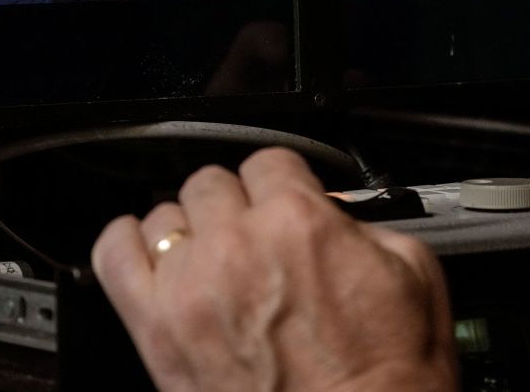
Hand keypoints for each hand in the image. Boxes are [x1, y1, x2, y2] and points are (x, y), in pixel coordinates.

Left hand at [91, 148, 457, 391]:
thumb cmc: (388, 380)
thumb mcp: (414, 276)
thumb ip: (366, 226)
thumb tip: (338, 215)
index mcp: (300, 222)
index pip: (270, 161)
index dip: (284, 182)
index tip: (288, 201)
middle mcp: (237, 246)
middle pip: (212, 184)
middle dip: (238, 206)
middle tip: (257, 239)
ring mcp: (189, 289)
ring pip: (165, 215)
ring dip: (191, 232)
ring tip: (212, 259)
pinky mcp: (156, 332)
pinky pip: (115, 256)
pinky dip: (128, 246)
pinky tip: (154, 256)